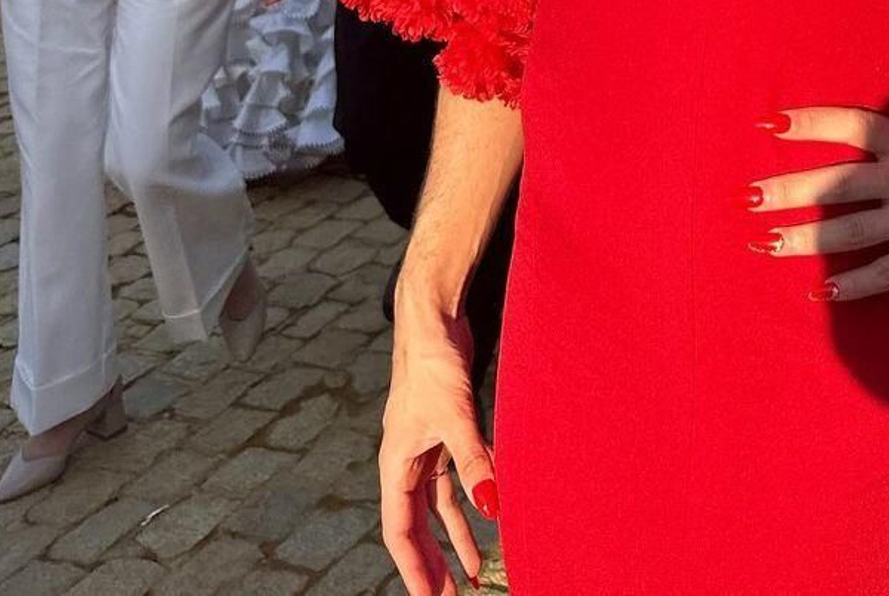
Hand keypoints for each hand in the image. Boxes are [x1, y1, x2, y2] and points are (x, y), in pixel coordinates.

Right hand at [380, 289, 496, 595]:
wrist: (433, 318)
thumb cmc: (431, 363)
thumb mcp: (453, 416)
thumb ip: (473, 461)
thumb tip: (493, 506)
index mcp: (396, 463)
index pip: (400, 530)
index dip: (413, 567)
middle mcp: (406, 461)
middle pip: (416, 526)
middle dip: (432, 564)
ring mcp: (425, 447)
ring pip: (437, 507)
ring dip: (453, 540)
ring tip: (472, 575)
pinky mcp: (445, 432)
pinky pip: (454, 481)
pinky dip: (469, 502)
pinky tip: (486, 519)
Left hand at [745, 98, 888, 300]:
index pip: (854, 125)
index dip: (813, 123)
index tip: (772, 124)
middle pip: (840, 183)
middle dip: (791, 191)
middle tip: (750, 197)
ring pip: (852, 231)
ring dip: (806, 240)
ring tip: (768, 243)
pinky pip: (884, 273)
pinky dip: (853, 283)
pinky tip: (822, 289)